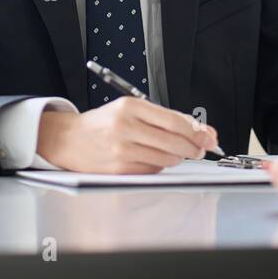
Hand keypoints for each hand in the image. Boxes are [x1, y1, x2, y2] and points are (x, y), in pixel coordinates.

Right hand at [36, 97, 219, 173]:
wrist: (69, 139)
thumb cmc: (103, 123)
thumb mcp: (130, 109)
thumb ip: (164, 118)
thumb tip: (199, 129)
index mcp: (131, 107)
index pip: (175, 121)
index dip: (197, 131)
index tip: (208, 136)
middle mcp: (126, 127)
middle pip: (175, 142)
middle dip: (194, 147)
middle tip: (200, 148)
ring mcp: (122, 150)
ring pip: (167, 159)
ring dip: (176, 158)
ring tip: (172, 152)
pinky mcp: (120, 169)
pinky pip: (153, 171)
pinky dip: (159, 166)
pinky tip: (151, 158)